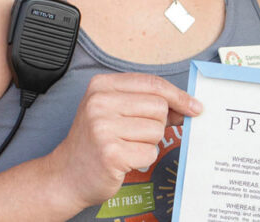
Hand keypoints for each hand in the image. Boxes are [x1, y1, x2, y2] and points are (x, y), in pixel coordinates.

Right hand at [48, 73, 201, 210]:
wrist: (66, 175)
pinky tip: (124, 159)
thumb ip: (150, 103)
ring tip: (126, 145)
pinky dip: (143, 158)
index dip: (178, 96)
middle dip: (158, 123)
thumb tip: (189, 105)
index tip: (194, 106)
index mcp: (102, 85)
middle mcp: (100, 103)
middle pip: (159, 107)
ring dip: (149, 142)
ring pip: (157, 130)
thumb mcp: (117, 110)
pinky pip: (150, 152)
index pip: (153, 83)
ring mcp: (103, 128)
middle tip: (136, 134)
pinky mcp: (110, 154)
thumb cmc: (98, 140)